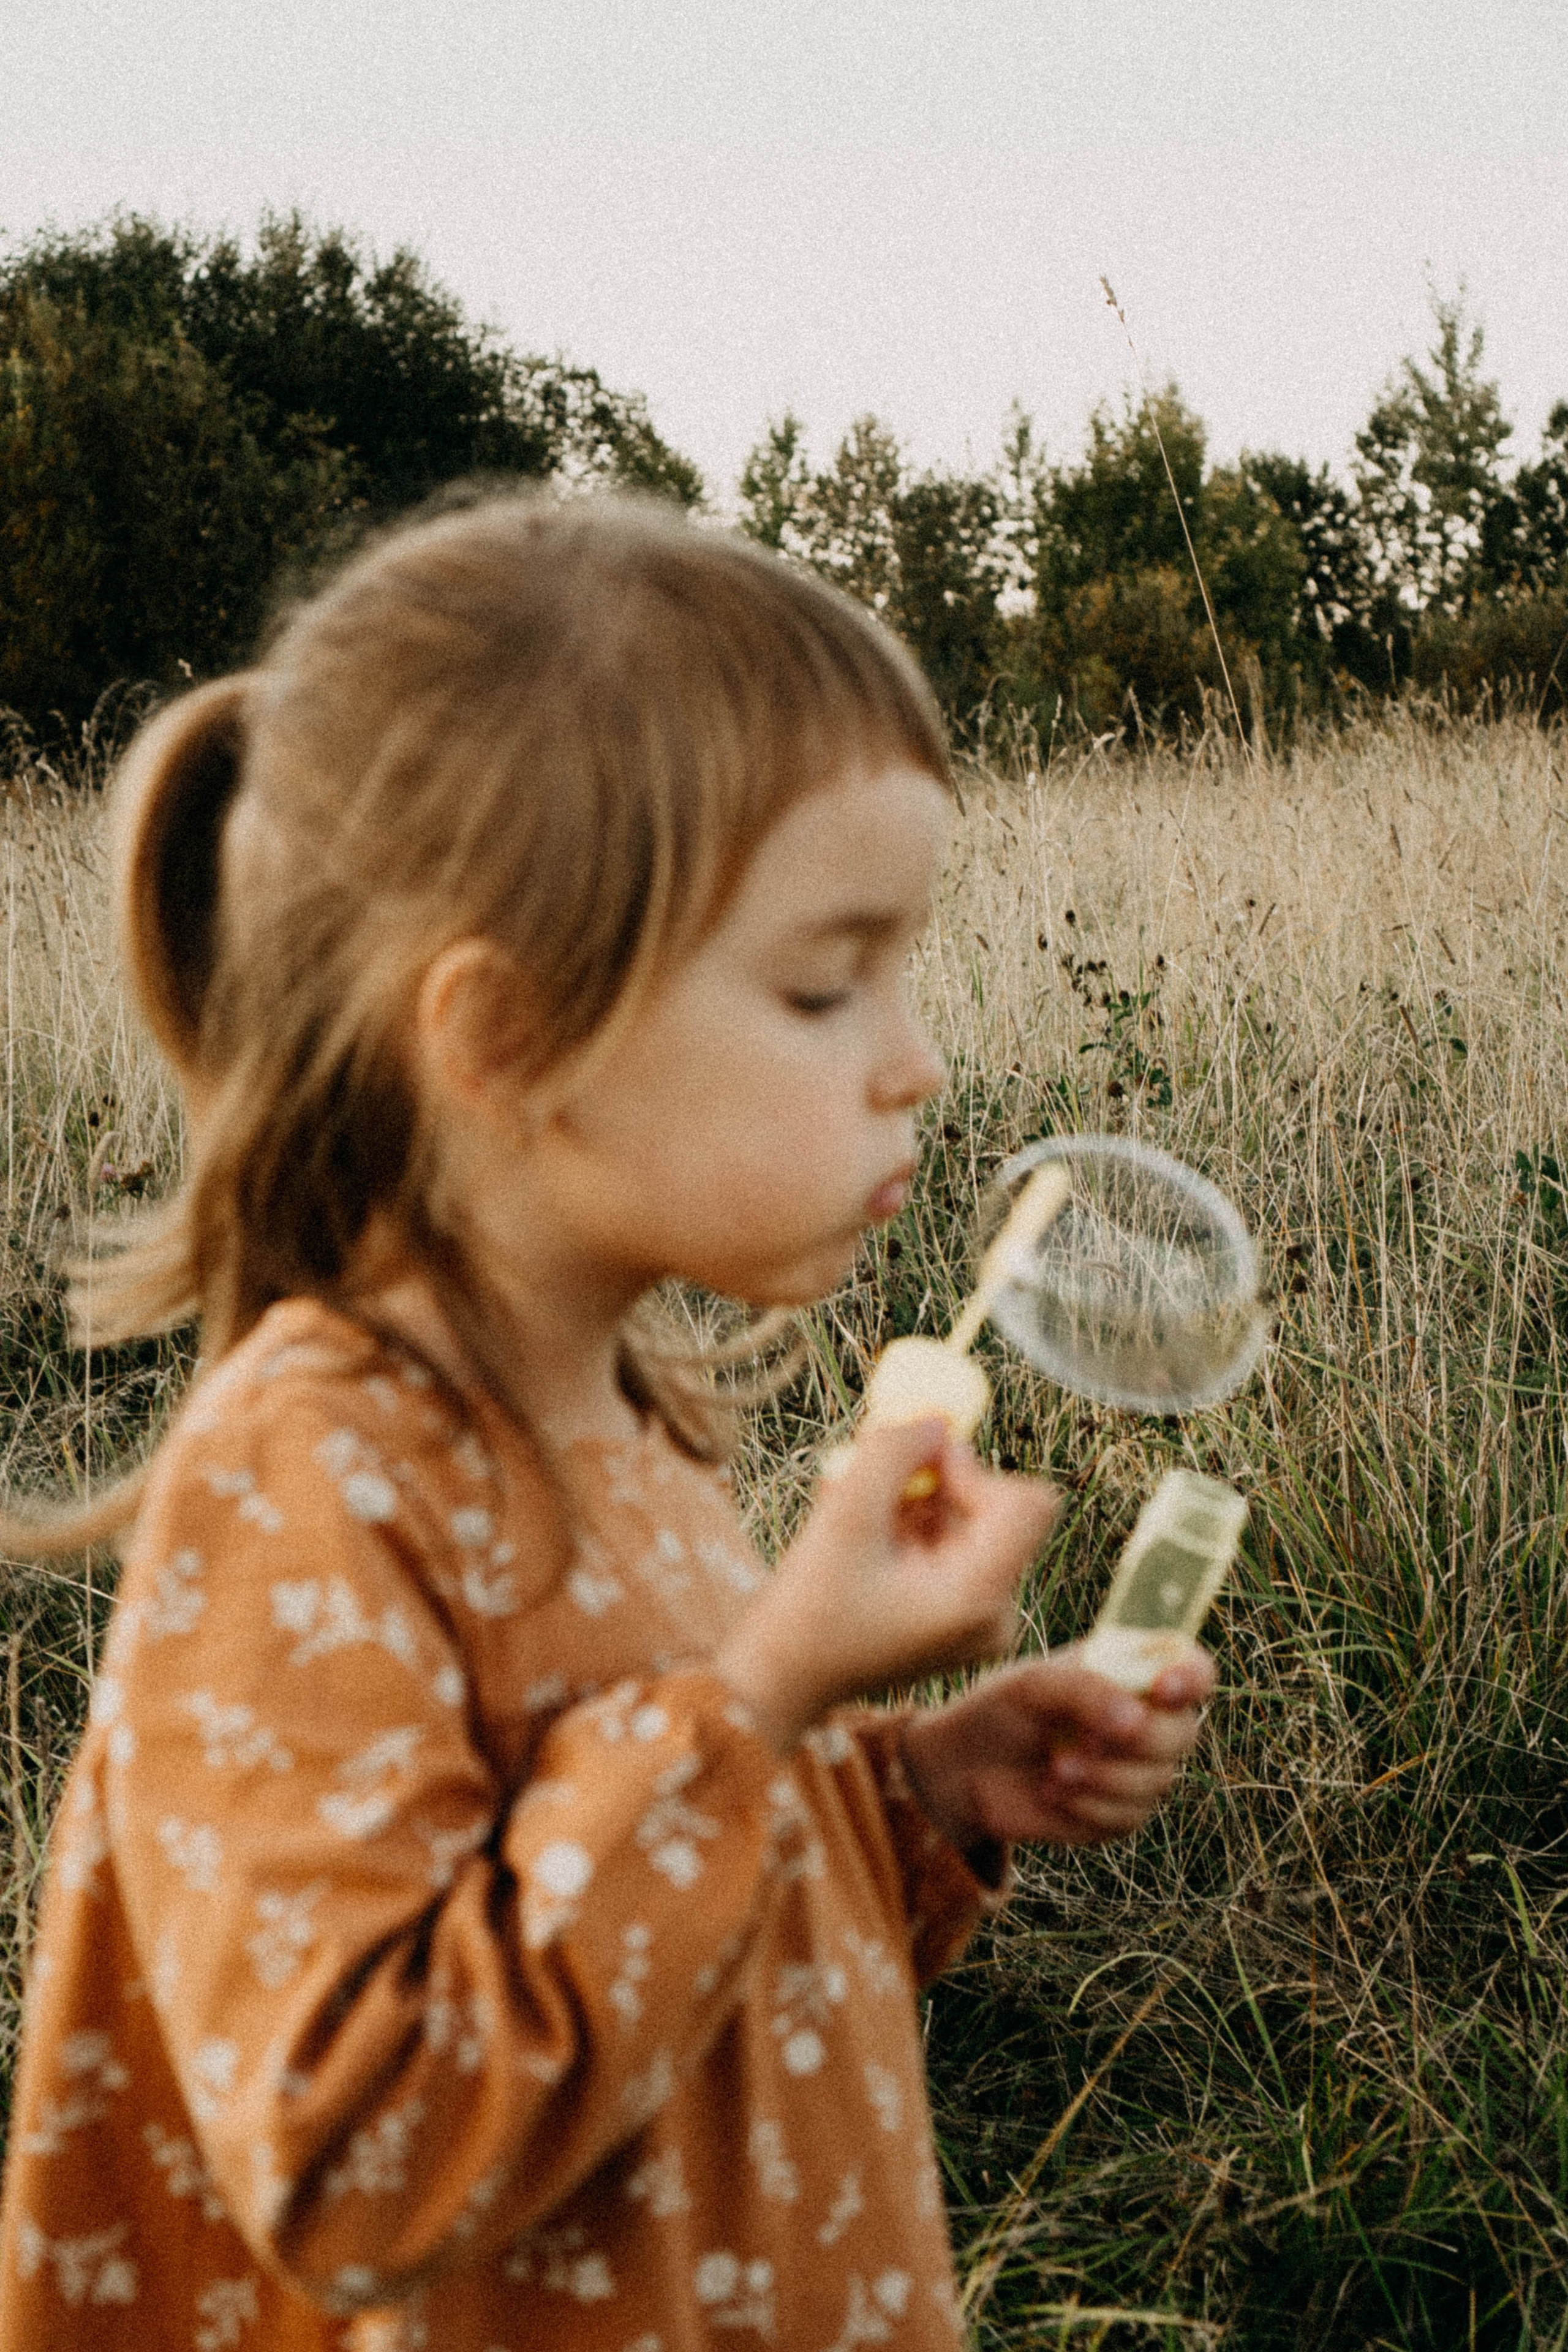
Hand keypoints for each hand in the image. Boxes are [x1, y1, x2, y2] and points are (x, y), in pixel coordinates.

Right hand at [714, 1420, 1058, 1752]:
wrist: (778, 1683)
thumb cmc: (807, 1612)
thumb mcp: (845, 1518)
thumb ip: (893, 1454)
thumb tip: (936, 1418)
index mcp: (978, 1598)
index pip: (1026, 1503)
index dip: (974, 1468)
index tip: (917, 1462)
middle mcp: (994, 1615)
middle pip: (994, 1510)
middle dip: (932, 1485)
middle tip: (870, 1479)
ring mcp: (977, 1622)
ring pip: (965, 1524)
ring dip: (911, 1504)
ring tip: (854, 1514)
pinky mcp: (955, 1620)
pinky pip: (948, 1548)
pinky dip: (908, 1528)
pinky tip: (862, 1535)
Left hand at [897, 1646, 1214, 1849]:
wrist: (966, 1769)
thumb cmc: (1003, 1710)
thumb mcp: (1034, 1685)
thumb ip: (1085, 1690)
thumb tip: (1134, 1719)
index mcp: (1133, 1672)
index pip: (1192, 1670)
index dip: (1191, 1677)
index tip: (1163, 1689)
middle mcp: (1147, 1720)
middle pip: (1184, 1732)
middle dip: (1137, 1739)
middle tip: (1081, 1738)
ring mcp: (1138, 1771)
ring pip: (1158, 1780)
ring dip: (1104, 1775)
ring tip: (1054, 1765)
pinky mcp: (1120, 1814)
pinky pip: (1129, 1816)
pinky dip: (1089, 1805)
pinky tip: (1052, 1790)